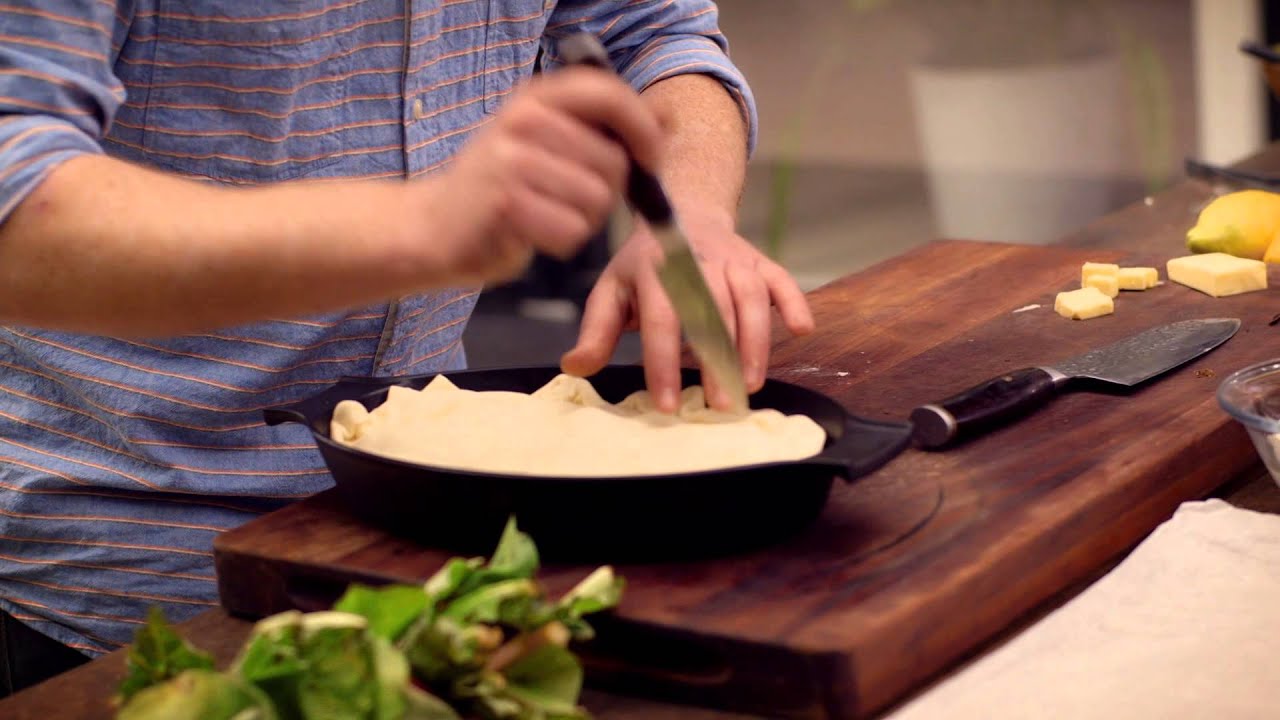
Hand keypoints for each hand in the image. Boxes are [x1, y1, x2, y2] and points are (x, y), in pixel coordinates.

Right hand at [421, 68, 663, 284]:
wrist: (433, 226)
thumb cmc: (501, 187)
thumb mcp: (549, 142)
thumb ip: (603, 129)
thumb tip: (668, 118)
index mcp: (538, 98)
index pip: (609, 94)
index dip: (642, 127)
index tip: (652, 158)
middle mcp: (524, 119)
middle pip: (612, 162)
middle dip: (606, 193)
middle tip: (568, 200)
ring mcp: (512, 159)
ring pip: (596, 200)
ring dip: (583, 221)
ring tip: (546, 215)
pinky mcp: (506, 202)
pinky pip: (570, 231)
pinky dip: (560, 242)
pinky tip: (533, 234)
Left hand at [561, 207, 814, 411]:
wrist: (684, 212)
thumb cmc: (645, 265)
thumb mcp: (612, 291)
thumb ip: (597, 331)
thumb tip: (575, 368)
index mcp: (655, 270)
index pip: (661, 320)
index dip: (663, 363)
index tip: (668, 403)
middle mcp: (697, 262)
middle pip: (711, 312)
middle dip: (717, 359)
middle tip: (721, 404)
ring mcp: (733, 259)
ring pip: (749, 299)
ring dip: (755, 342)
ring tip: (752, 384)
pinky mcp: (760, 260)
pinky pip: (782, 279)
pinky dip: (794, 302)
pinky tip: (802, 330)